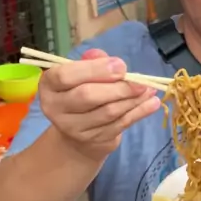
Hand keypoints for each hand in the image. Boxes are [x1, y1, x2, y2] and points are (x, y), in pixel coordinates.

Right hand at [39, 48, 159, 161]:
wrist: (77, 134)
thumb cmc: (80, 92)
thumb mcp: (82, 74)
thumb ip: (94, 62)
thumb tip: (111, 60)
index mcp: (49, 85)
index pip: (66, 75)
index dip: (94, 70)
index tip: (121, 66)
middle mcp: (55, 108)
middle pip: (88, 96)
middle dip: (118, 87)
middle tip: (141, 82)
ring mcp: (73, 128)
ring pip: (107, 112)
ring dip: (133, 100)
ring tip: (150, 90)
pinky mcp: (93, 140)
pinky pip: (119, 124)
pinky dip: (139, 113)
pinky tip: (152, 104)